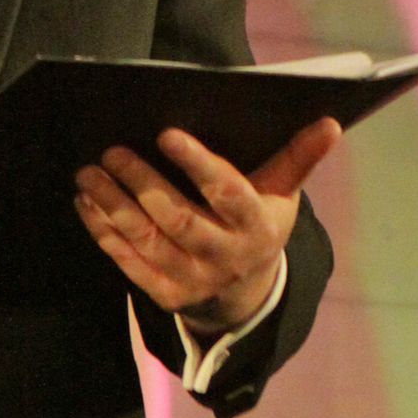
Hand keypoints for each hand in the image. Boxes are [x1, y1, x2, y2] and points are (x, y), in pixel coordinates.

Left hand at [73, 117, 339, 330]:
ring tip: (88, 172)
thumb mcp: (282, 192)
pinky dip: (104, 232)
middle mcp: (226, 257)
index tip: (166, 132)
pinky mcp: (167, 294)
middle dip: (142, 184)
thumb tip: (331, 122)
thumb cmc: (259, 221)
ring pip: (147, 241)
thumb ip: (299, 157)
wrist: (247, 291)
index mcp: (257, 226)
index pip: (227, 193)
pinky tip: (85, 204)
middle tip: (111, 151)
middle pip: (178, 220)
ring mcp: (194, 280)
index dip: (197, 164)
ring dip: (113, 205)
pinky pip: (129, 263)